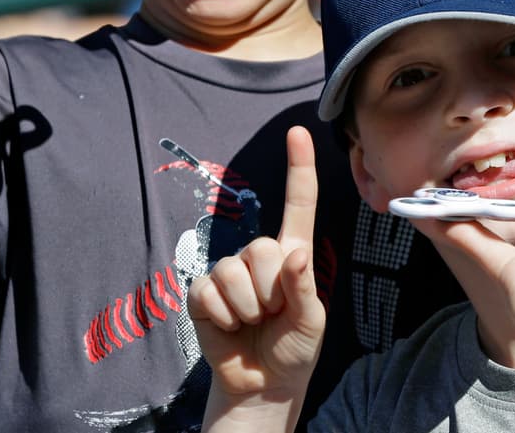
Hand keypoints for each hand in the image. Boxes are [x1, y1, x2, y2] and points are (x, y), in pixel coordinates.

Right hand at [188, 126, 324, 401]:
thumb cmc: (294, 347)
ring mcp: (228, 272)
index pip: (299, 205)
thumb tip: (295, 255)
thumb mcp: (311, 321)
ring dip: (247, 308)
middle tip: (273, 315)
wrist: (264, 384)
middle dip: (270, 290)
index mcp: (293, 254)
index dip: (299, 167)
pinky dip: (223, 317)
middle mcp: (259, 256)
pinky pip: (209, 292)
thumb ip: (303, 287)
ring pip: (234, 272)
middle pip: (262, 247)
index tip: (298, 130)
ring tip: (252, 323)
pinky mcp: (202, 294)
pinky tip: (229, 327)